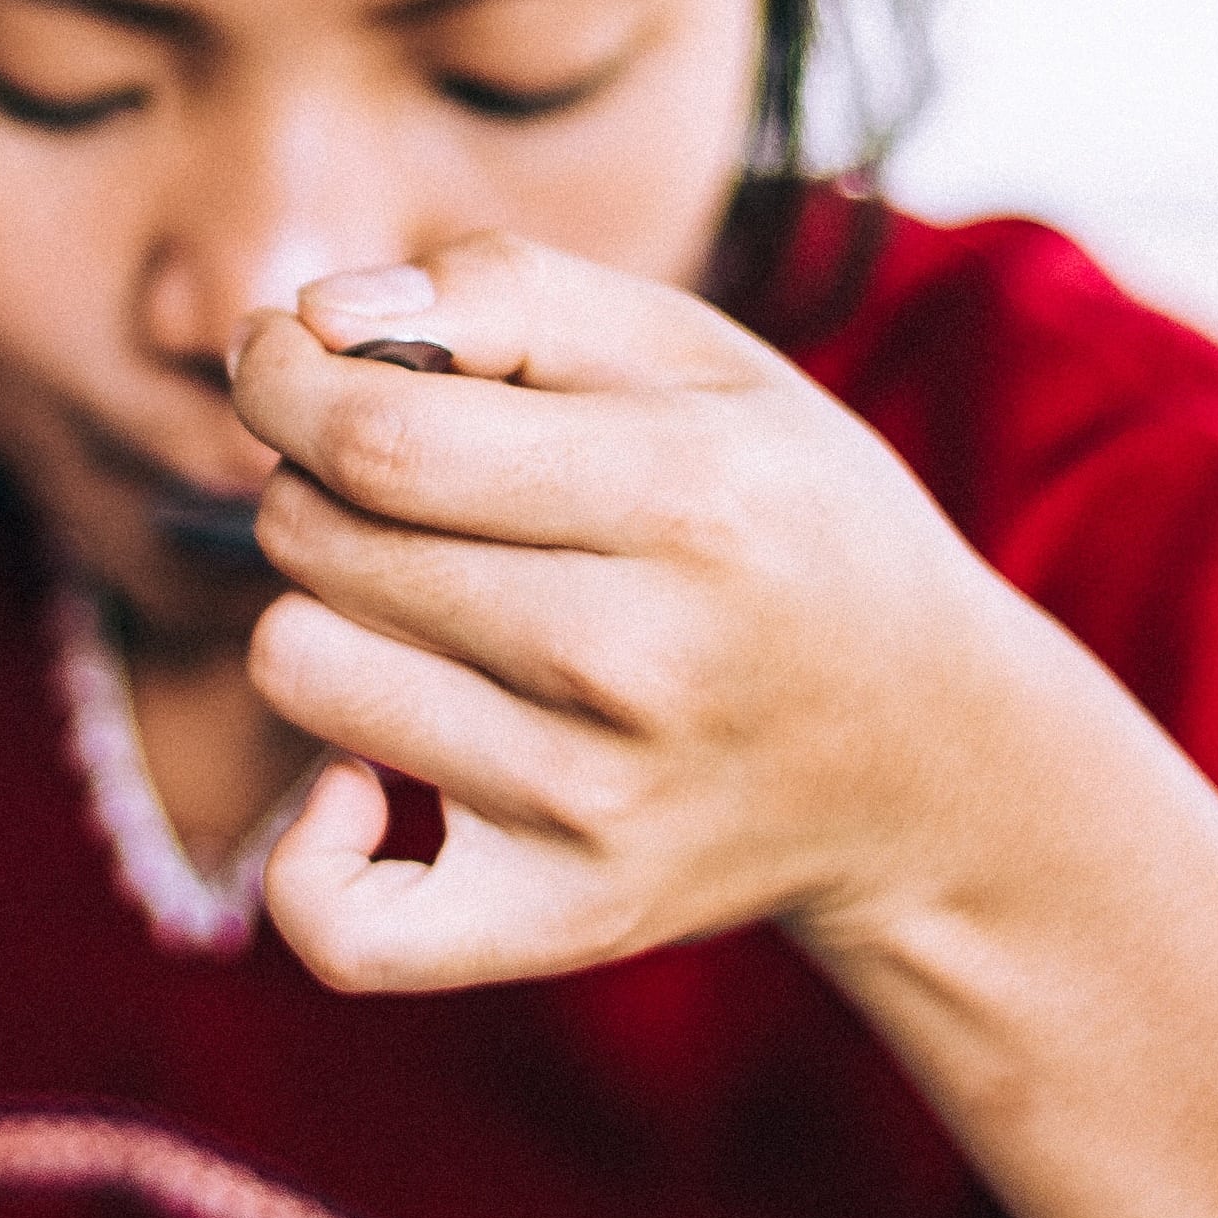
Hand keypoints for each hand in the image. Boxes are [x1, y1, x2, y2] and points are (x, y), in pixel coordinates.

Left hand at [227, 233, 1084, 990]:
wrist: (930, 756)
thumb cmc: (782, 521)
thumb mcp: (702, 359)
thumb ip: (509, 293)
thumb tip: (314, 321)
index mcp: (689, 493)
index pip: (375, 433)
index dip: (287, 382)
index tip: (290, 368)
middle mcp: (641, 659)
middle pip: (324, 539)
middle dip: (315, 483)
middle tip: (401, 493)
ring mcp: (597, 805)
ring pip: (307, 673)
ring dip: (326, 620)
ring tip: (427, 616)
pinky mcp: (566, 921)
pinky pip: (338, 924)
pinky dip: (310, 853)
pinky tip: (362, 789)